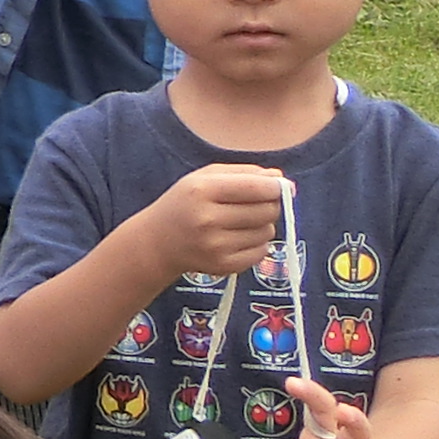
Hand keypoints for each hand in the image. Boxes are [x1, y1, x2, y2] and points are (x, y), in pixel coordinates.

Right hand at [147, 162, 289, 279]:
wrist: (157, 242)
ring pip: (267, 232)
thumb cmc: (185, 203)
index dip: (276, 187)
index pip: (257, 187)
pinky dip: (257, 244)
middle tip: (255, 204)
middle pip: (267, 210)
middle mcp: (208, 219)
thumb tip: (280, 177)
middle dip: (269, 205)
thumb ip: (243, 172)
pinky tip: (238, 239)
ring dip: (262, 225)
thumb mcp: (205, 177)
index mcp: (203, 190)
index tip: (279, 187)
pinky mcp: (223, 266)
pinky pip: (261, 252)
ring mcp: (215, 246)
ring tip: (241, 222)